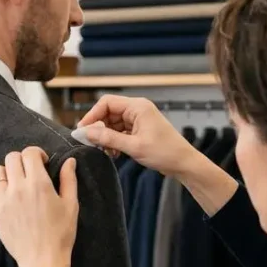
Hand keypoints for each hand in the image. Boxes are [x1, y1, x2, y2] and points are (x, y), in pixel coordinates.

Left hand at [0, 148, 79, 266]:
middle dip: (22, 161)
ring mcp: (3, 200)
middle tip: (29, 172)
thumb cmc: (61, 233)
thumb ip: (69, 179)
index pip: (29, 153)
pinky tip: (2, 195)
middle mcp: (18, 188)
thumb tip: (70, 161)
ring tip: (14, 183)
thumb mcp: (71, 205)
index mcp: (38, 183)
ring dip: (5, 172)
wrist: (43, 259)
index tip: (42, 163)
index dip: (36, 154)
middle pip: (11, 158)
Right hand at [78, 94, 201, 176]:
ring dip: (106, 137)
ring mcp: (139, 120)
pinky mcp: (139, 130)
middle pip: (108, 113)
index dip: (92, 115)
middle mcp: (137, 110)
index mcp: (138, 107)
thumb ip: (109, 138)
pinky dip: (114, 141)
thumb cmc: (164, 152)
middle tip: (91, 143)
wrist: (183, 163)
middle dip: (99, 128)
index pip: (107, 102)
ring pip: (113, 123)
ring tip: (106, 151)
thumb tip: (87, 132)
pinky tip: (115, 153)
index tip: (83, 130)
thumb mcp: (134, 146)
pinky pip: (120, 131)